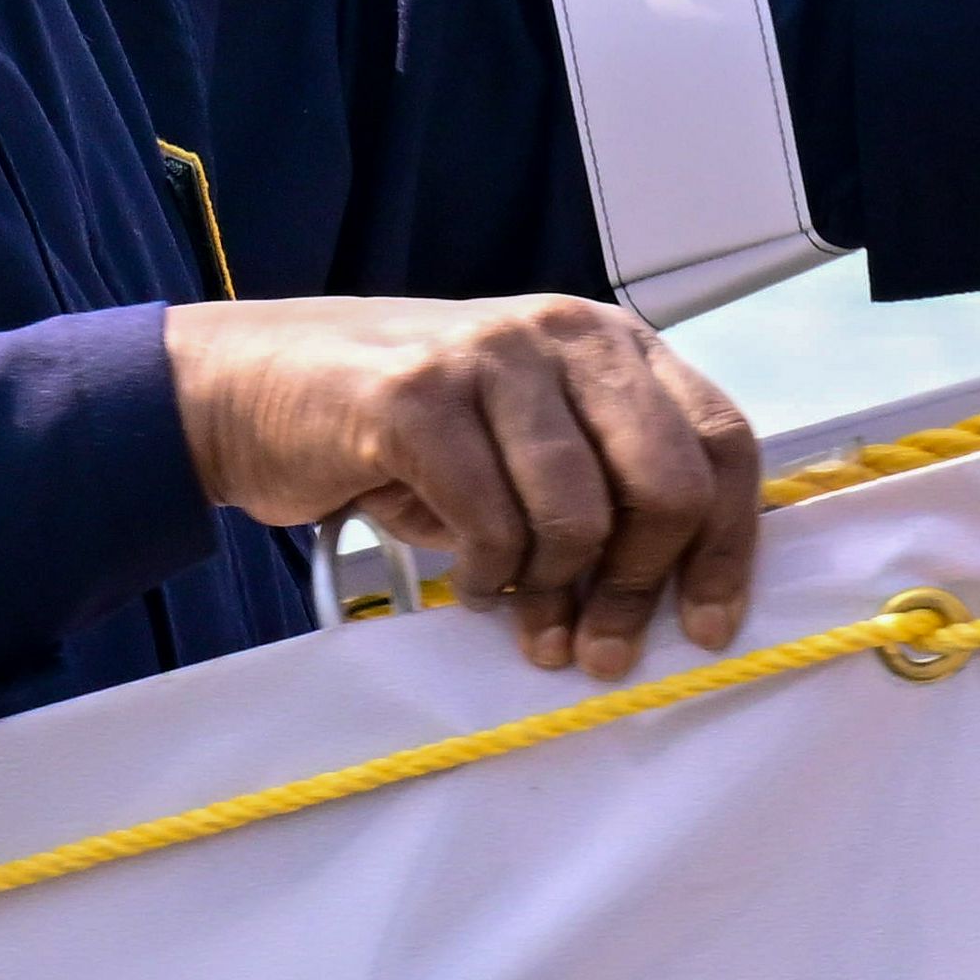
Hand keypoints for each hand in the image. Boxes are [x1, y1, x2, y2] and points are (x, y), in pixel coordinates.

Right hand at [164, 294, 758, 680]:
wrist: (251, 387)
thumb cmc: (405, 429)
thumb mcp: (526, 441)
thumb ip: (604, 486)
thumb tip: (678, 597)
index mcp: (611, 342)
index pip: (723, 441)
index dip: (728, 546)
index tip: (708, 628)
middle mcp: (566, 331)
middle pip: (669, 483)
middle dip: (640, 586)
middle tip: (600, 647)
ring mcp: (492, 355)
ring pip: (580, 515)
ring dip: (551, 591)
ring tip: (517, 609)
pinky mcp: (418, 395)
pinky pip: (492, 524)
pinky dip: (485, 578)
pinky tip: (466, 582)